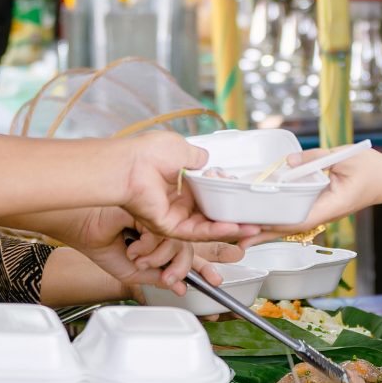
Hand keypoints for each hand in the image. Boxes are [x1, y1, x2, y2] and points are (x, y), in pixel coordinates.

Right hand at [61, 206, 246, 293]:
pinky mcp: (153, 210)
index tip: (214, 281)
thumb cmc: (100, 245)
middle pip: (190, 246)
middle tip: (187, 280)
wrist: (82, 231)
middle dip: (191, 266)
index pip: (187, 253)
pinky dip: (149, 246)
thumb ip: (155, 278)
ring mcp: (159, 217)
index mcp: (159, 242)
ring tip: (139, 261)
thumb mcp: (131, 273)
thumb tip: (182, 289)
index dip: (204, 267)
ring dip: (160, 259)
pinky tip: (134, 248)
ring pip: (178, 241)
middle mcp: (163, 228)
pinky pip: (164, 232)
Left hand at [114, 131, 259, 243]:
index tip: (242, 196)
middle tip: (253, 219)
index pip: (207, 196)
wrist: (127, 165)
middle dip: (232, 218)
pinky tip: (232, 227)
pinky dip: (215, 230)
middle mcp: (176, 202)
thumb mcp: (181, 149)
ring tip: (250, 227)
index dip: (225, 197)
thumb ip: (198, 158)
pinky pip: (195, 232)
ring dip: (229, 227)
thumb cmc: (146, 154)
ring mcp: (172, 216)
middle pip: (209, 214)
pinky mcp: (167, 227)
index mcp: (178, 183)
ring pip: (206, 227)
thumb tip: (207, 160)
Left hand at [250, 147, 381, 241]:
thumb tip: (286, 162)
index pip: (299, 218)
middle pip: (289, 227)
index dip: (275, 223)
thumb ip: (315, 158)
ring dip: (267, 229)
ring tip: (241, 235)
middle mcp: (324, 214)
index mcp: (332, 205)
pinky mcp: (319, 206)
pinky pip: (295, 215)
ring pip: (290, 224)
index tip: (254, 225)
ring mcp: (321, 212)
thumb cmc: (372, 168)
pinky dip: (277, 219)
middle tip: (237, 235)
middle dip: (264, 232)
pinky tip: (261, 221)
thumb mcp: (344, 156)